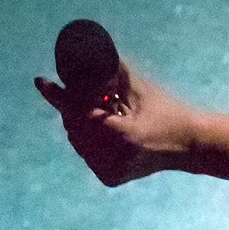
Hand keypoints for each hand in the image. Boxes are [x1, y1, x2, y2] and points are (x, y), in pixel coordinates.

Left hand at [33, 62, 202, 188]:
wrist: (187, 145)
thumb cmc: (166, 111)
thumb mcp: (140, 89)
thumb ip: (111, 71)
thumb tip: (85, 50)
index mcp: (125, 137)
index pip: (82, 113)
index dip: (60, 97)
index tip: (40, 81)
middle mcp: (115, 159)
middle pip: (76, 127)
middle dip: (70, 107)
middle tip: (68, 89)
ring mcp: (111, 172)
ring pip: (78, 141)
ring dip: (77, 122)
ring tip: (96, 108)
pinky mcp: (110, 178)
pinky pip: (87, 153)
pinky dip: (87, 138)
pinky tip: (98, 126)